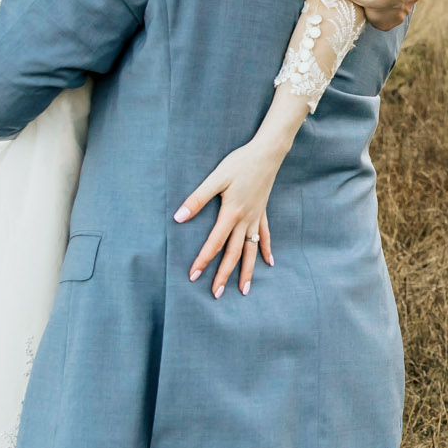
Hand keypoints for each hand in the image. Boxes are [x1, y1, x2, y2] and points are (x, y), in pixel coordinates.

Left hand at [174, 134, 284, 296]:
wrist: (268, 153)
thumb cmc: (240, 163)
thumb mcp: (216, 178)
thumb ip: (197, 199)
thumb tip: (178, 217)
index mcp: (231, 214)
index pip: (214, 243)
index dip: (203, 260)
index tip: (194, 277)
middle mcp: (245, 220)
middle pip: (233, 254)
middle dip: (224, 275)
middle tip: (216, 294)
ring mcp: (256, 218)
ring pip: (251, 251)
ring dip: (246, 271)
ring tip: (243, 290)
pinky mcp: (263, 212)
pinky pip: (265, 236)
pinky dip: (266, 250)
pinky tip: (269, 263)